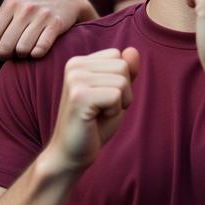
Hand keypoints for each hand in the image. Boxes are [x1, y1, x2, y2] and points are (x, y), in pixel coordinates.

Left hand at [0, 0, 97, 60]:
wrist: (65, 0)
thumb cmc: (33, 11)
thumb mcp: (13, 13)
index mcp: (10, 4)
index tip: (1, 45)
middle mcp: (24, 8)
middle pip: (4, 47)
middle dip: (7, 55)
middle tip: (13, 52)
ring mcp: (41, 15)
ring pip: (22, 50)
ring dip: (23, 55)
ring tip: (27, 49)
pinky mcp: (56, 23)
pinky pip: (40, 49)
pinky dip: (37, 54)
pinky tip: (39, 49)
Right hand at [48, 47, 137, 170]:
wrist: (71, 154)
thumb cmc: (94, 124)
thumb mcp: (115, 93)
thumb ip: (125, 71)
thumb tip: (132, 50)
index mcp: (79, 62)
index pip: (119, 57)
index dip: (120, 81)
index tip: (102, 99)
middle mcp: (74, 65)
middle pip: (123, 67)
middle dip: (122, 92)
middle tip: (101, 109)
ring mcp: (75, 79)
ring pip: (122, 81)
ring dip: (118, 103)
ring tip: (99, 114)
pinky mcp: (79, 96)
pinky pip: (116, 96)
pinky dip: (113, 112)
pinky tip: (95, 120)